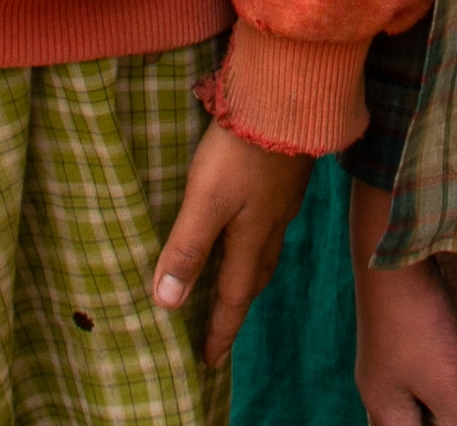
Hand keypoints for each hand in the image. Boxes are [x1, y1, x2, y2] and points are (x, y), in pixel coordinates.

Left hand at [151, 121, 312, 367]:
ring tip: (238, 268)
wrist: (287, 95)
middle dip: (240, 299)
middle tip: (225, 318)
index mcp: (253, 237)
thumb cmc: (241, 150)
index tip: (210, 361)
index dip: (220, 329)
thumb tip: (167, 304)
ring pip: (269, 242)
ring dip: (253, 264)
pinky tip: (254, 209)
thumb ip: (187, 247)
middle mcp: (274, 221)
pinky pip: (274, 212)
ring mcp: (285, 193)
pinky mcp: (288, 166)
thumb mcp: (205, 200)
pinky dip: (261, 227)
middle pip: (257, 274)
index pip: (234, 296)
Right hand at [352, 182, 456, 425]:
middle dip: (440, 422)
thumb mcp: (442, 380)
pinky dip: (447, 371)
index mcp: (383, 406)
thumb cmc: (413, 319)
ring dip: (446, 400)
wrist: (395, 249)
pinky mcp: (406, 325)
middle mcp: (382, 382)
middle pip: (410, 421)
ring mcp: (392, 353)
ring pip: (420, 393)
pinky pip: (427, 363)